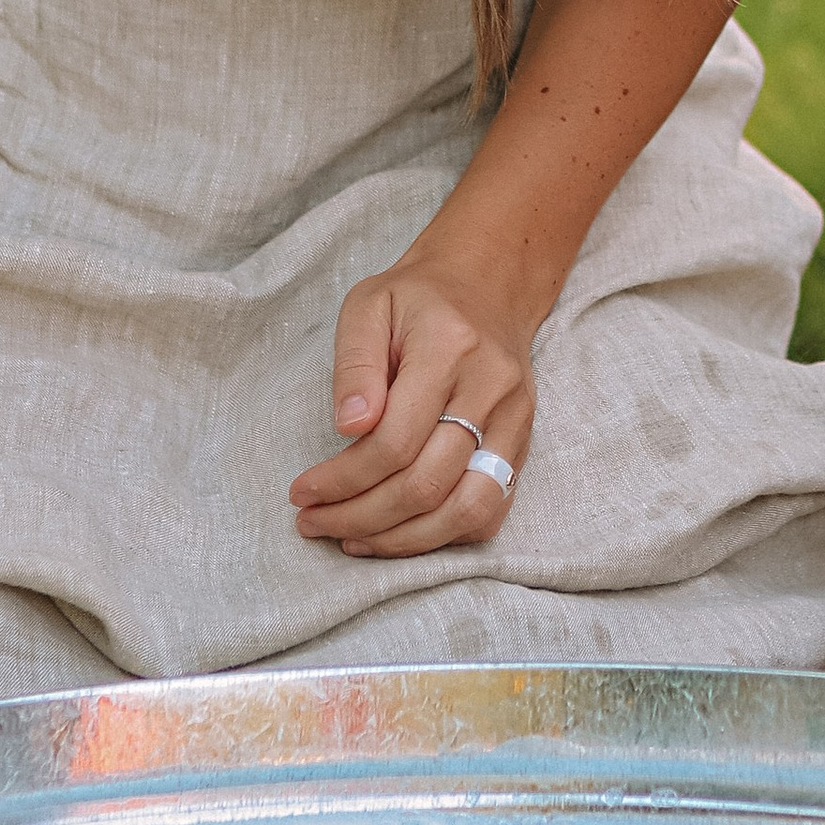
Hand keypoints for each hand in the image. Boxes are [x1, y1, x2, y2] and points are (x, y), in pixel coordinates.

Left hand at [288, 249, 534, 556]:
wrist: (488, 285)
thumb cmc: (417, 299)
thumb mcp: (367, 306)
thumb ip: (355, 364)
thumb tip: (349, 428)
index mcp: (449, 348)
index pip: (394, 442)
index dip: (343, 480)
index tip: (302, 492)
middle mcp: (490, 389)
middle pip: (427, 484)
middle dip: (361, 516)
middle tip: (314, 521)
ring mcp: (514, 420)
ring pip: (467, 509)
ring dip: (402, 540)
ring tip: (352, 537)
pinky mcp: (523, 442)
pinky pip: (491, 510)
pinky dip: (444, 535)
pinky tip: (399, 533)